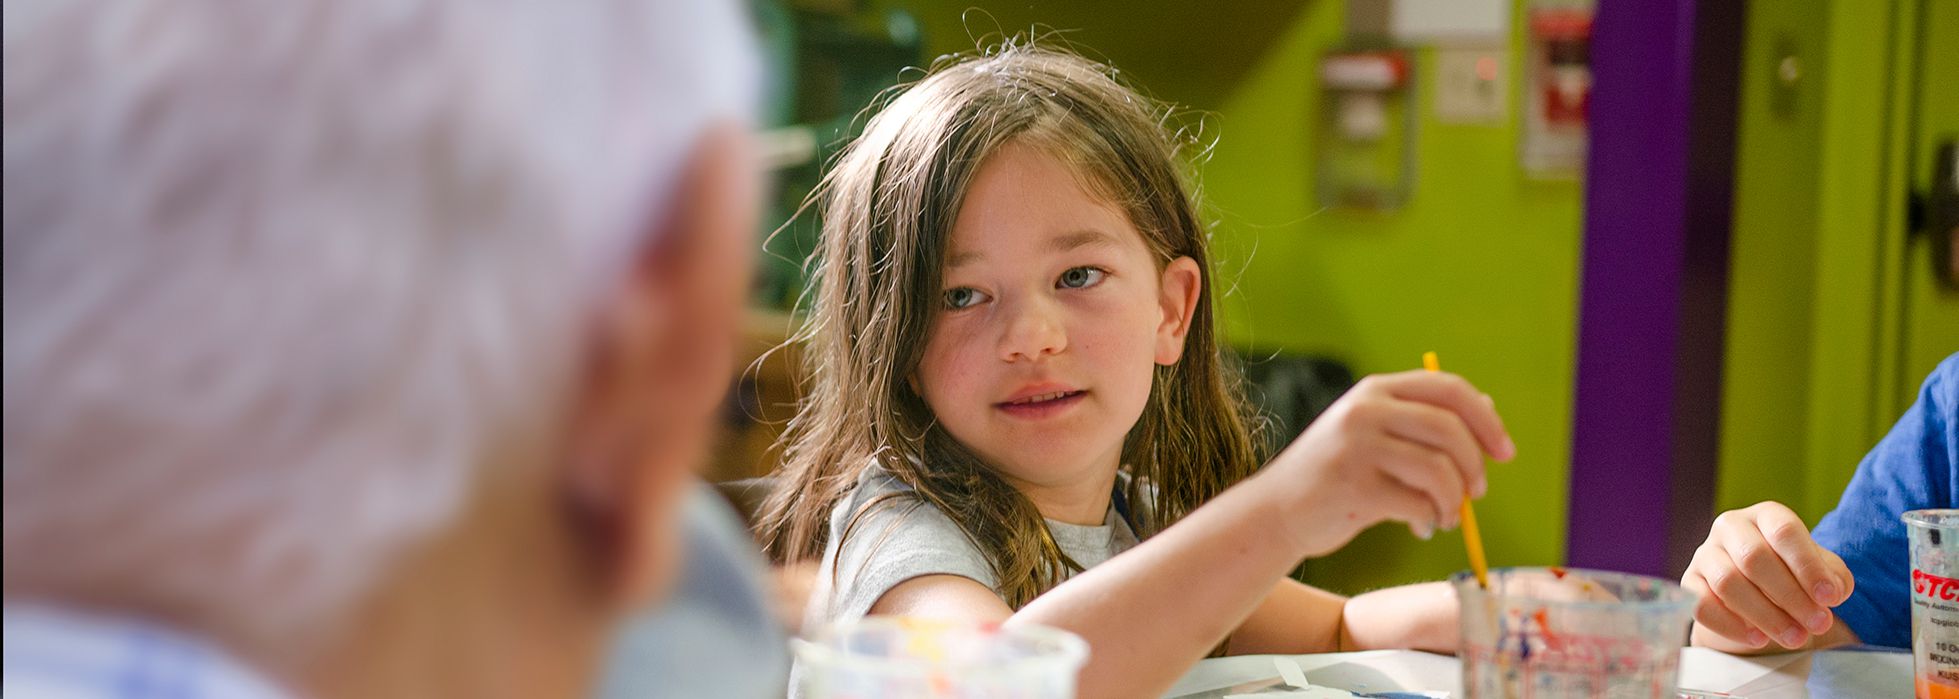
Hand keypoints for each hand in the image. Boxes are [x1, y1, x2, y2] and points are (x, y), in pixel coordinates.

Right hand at [1262, 370, 1514, 557]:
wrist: (1276, 511)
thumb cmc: (1336, 474)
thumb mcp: (1373, 432)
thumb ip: (1421, 421)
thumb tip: (1488, 411)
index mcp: (1376, 390)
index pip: (1449, 390)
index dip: (1487, 420)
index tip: (1505, 452)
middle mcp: (1365, 411)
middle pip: (1450, 429)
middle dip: (1475, 466)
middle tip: (1476, 493)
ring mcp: (1357, 447)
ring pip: (1439, 470)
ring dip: (1454, 501)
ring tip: (1446, 516)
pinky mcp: (1355, 487)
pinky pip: (1418, 504)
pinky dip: (1430, 520)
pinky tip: (1420, 527)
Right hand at [1681, 501, 1854, 651]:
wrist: (1759, 599)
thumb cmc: (1794, 579)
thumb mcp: (1822, 573)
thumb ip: (1833, 577)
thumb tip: (1830, 592)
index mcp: (1765, 515)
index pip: (1783, 531)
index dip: (1807, 566)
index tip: (1830, 599)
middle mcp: (1730, 527)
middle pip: (1753, 557)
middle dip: (1790, 596)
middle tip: (1818, 625)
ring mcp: (1705, 554)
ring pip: (1727, 582)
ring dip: (1765, 615)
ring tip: (1795, 638)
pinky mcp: (1690, 582)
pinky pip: (1701, 604)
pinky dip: (1732, 625)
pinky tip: (1759, 639)